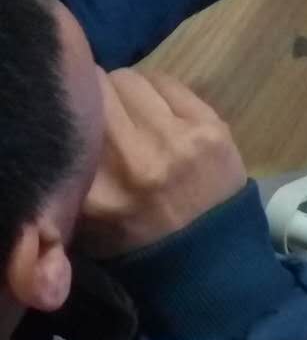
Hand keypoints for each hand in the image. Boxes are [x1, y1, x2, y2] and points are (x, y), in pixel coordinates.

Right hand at [78, 69, 246, 257]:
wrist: (209, 260)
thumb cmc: (139, 240)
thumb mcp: (85, 222)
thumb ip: (68, 175)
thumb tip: (63, 117)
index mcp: (94, 189)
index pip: (68, 114)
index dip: (73, 109)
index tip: (80, 118)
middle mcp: (131, 159)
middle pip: (98, 86)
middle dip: (100, 97)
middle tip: (110, 116)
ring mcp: (174, 141)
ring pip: (131, 79)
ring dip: (129, 93)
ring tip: (138, 118)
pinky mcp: (210, 129)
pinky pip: (167, 82)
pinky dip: (160, 93)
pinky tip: (164, 117)